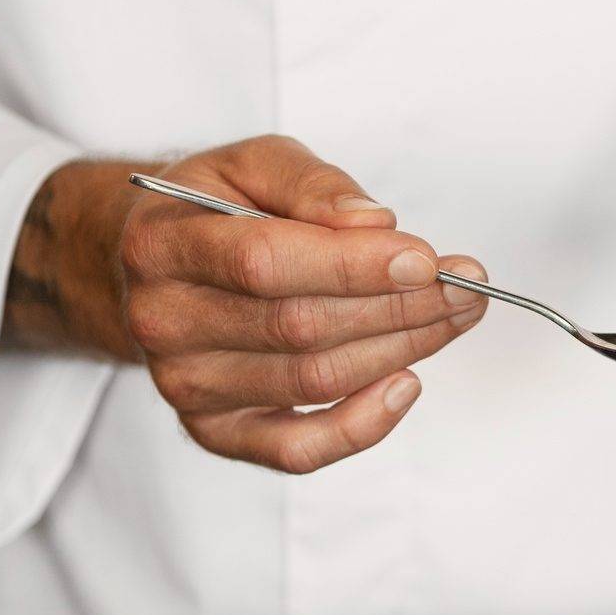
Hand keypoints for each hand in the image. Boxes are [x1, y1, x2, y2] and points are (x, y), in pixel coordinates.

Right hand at [5, 135, 486, 472]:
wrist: (151, 265)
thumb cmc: (215, 208)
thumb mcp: (254, 164)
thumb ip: (312, 185)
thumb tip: (376, 225)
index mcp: (163, 243)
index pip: (266, 262)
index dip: (354, 266)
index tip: (427, 259)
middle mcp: (163, 320)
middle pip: (300, 326)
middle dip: (399, 307)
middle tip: (464, 287)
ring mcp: (185, 384)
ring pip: (312, 381)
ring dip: (399, 351)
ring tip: (453, 317)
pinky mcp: (213, 430)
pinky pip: (294, 450)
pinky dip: (359, 428)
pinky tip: (406, 385)